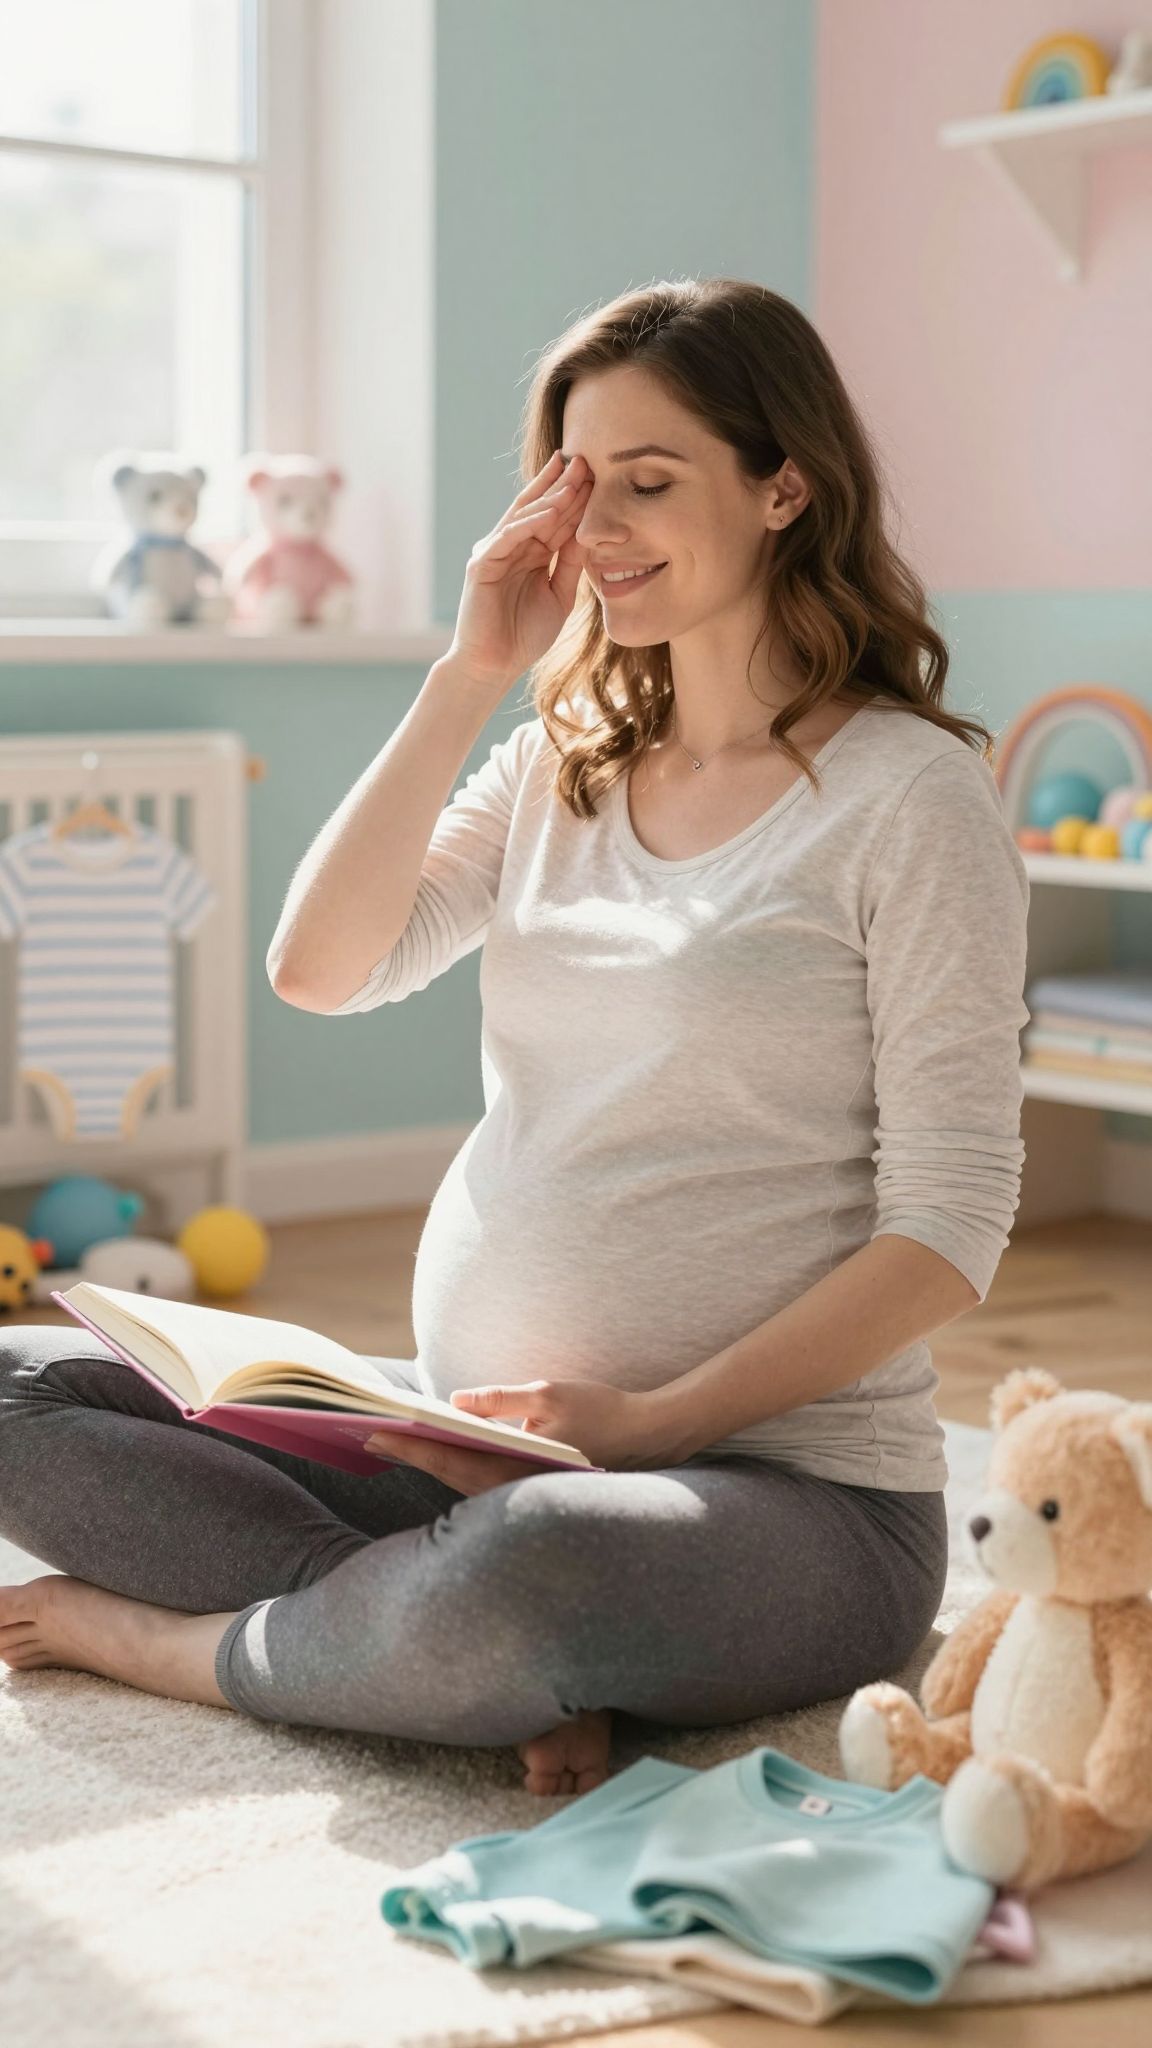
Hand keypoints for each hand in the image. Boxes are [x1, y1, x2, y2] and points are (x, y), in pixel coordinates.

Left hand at [363, 1378, 676, 1496]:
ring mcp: (523, 1492)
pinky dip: (454, 1466)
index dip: (408, 1447)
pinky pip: (481, 1480)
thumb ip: (500, 1399)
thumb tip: (455, 1402)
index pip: (448, 1458)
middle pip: (448, 1473)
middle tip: (366, 1437)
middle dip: (408, 1455)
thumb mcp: (550, 1394)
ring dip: (428, 1462)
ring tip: (392, 1443)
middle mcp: (514, 1489)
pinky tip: (438, 1451)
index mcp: (515, 1469)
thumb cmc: (602, 1412)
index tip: (373, 1435)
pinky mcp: (531, 1487)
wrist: (650, 1437)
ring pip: (463, 1480)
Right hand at [445, 450, 593, 692]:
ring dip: (550, 497)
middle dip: (562, 484)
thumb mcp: (560, 594)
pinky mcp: (482, 565)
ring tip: (574, 479)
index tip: (599, 476)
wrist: (494, 666)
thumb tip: (590, 534)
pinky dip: (529, 523)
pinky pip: (508, 537)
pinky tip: (550, 512)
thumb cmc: (524, 636)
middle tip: (586, 459)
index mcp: (530, 552)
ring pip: (524, 517)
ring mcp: (494, 552)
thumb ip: (571, 563)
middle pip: (539, 507)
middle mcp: (510, 546)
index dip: (575, 497)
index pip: (554, 517)